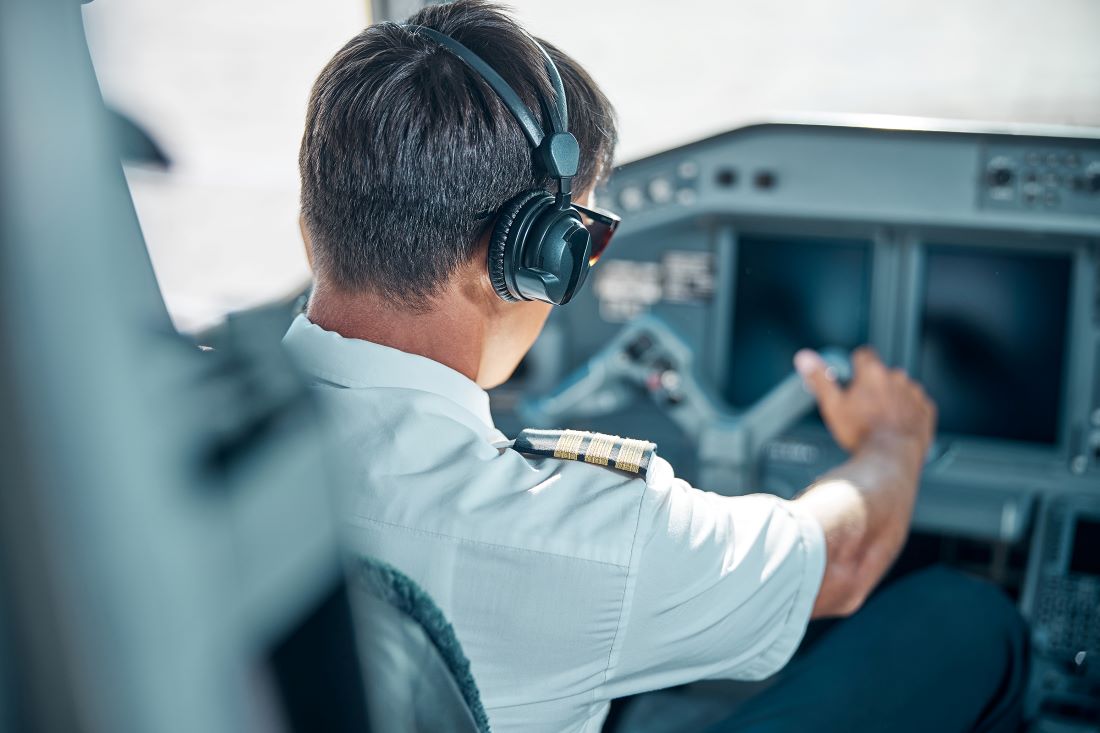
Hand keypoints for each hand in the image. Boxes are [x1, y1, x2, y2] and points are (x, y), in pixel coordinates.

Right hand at [794, 347, 935, 457]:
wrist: (890, 458)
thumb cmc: (861, 434)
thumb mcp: (832, 405)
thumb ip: (819, 378)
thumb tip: (804, 357)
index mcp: (873, 372)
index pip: (864, 355)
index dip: (856, 367)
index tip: (852, 381)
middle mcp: (896, 378)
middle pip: (882, 374)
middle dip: (873, 387)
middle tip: (863, 408)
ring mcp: (914, 393)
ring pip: (900, 388)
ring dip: (891, 399)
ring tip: (880, 421)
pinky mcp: (926, 409)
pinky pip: (916, 404)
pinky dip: (907, 412)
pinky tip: (895, 426)